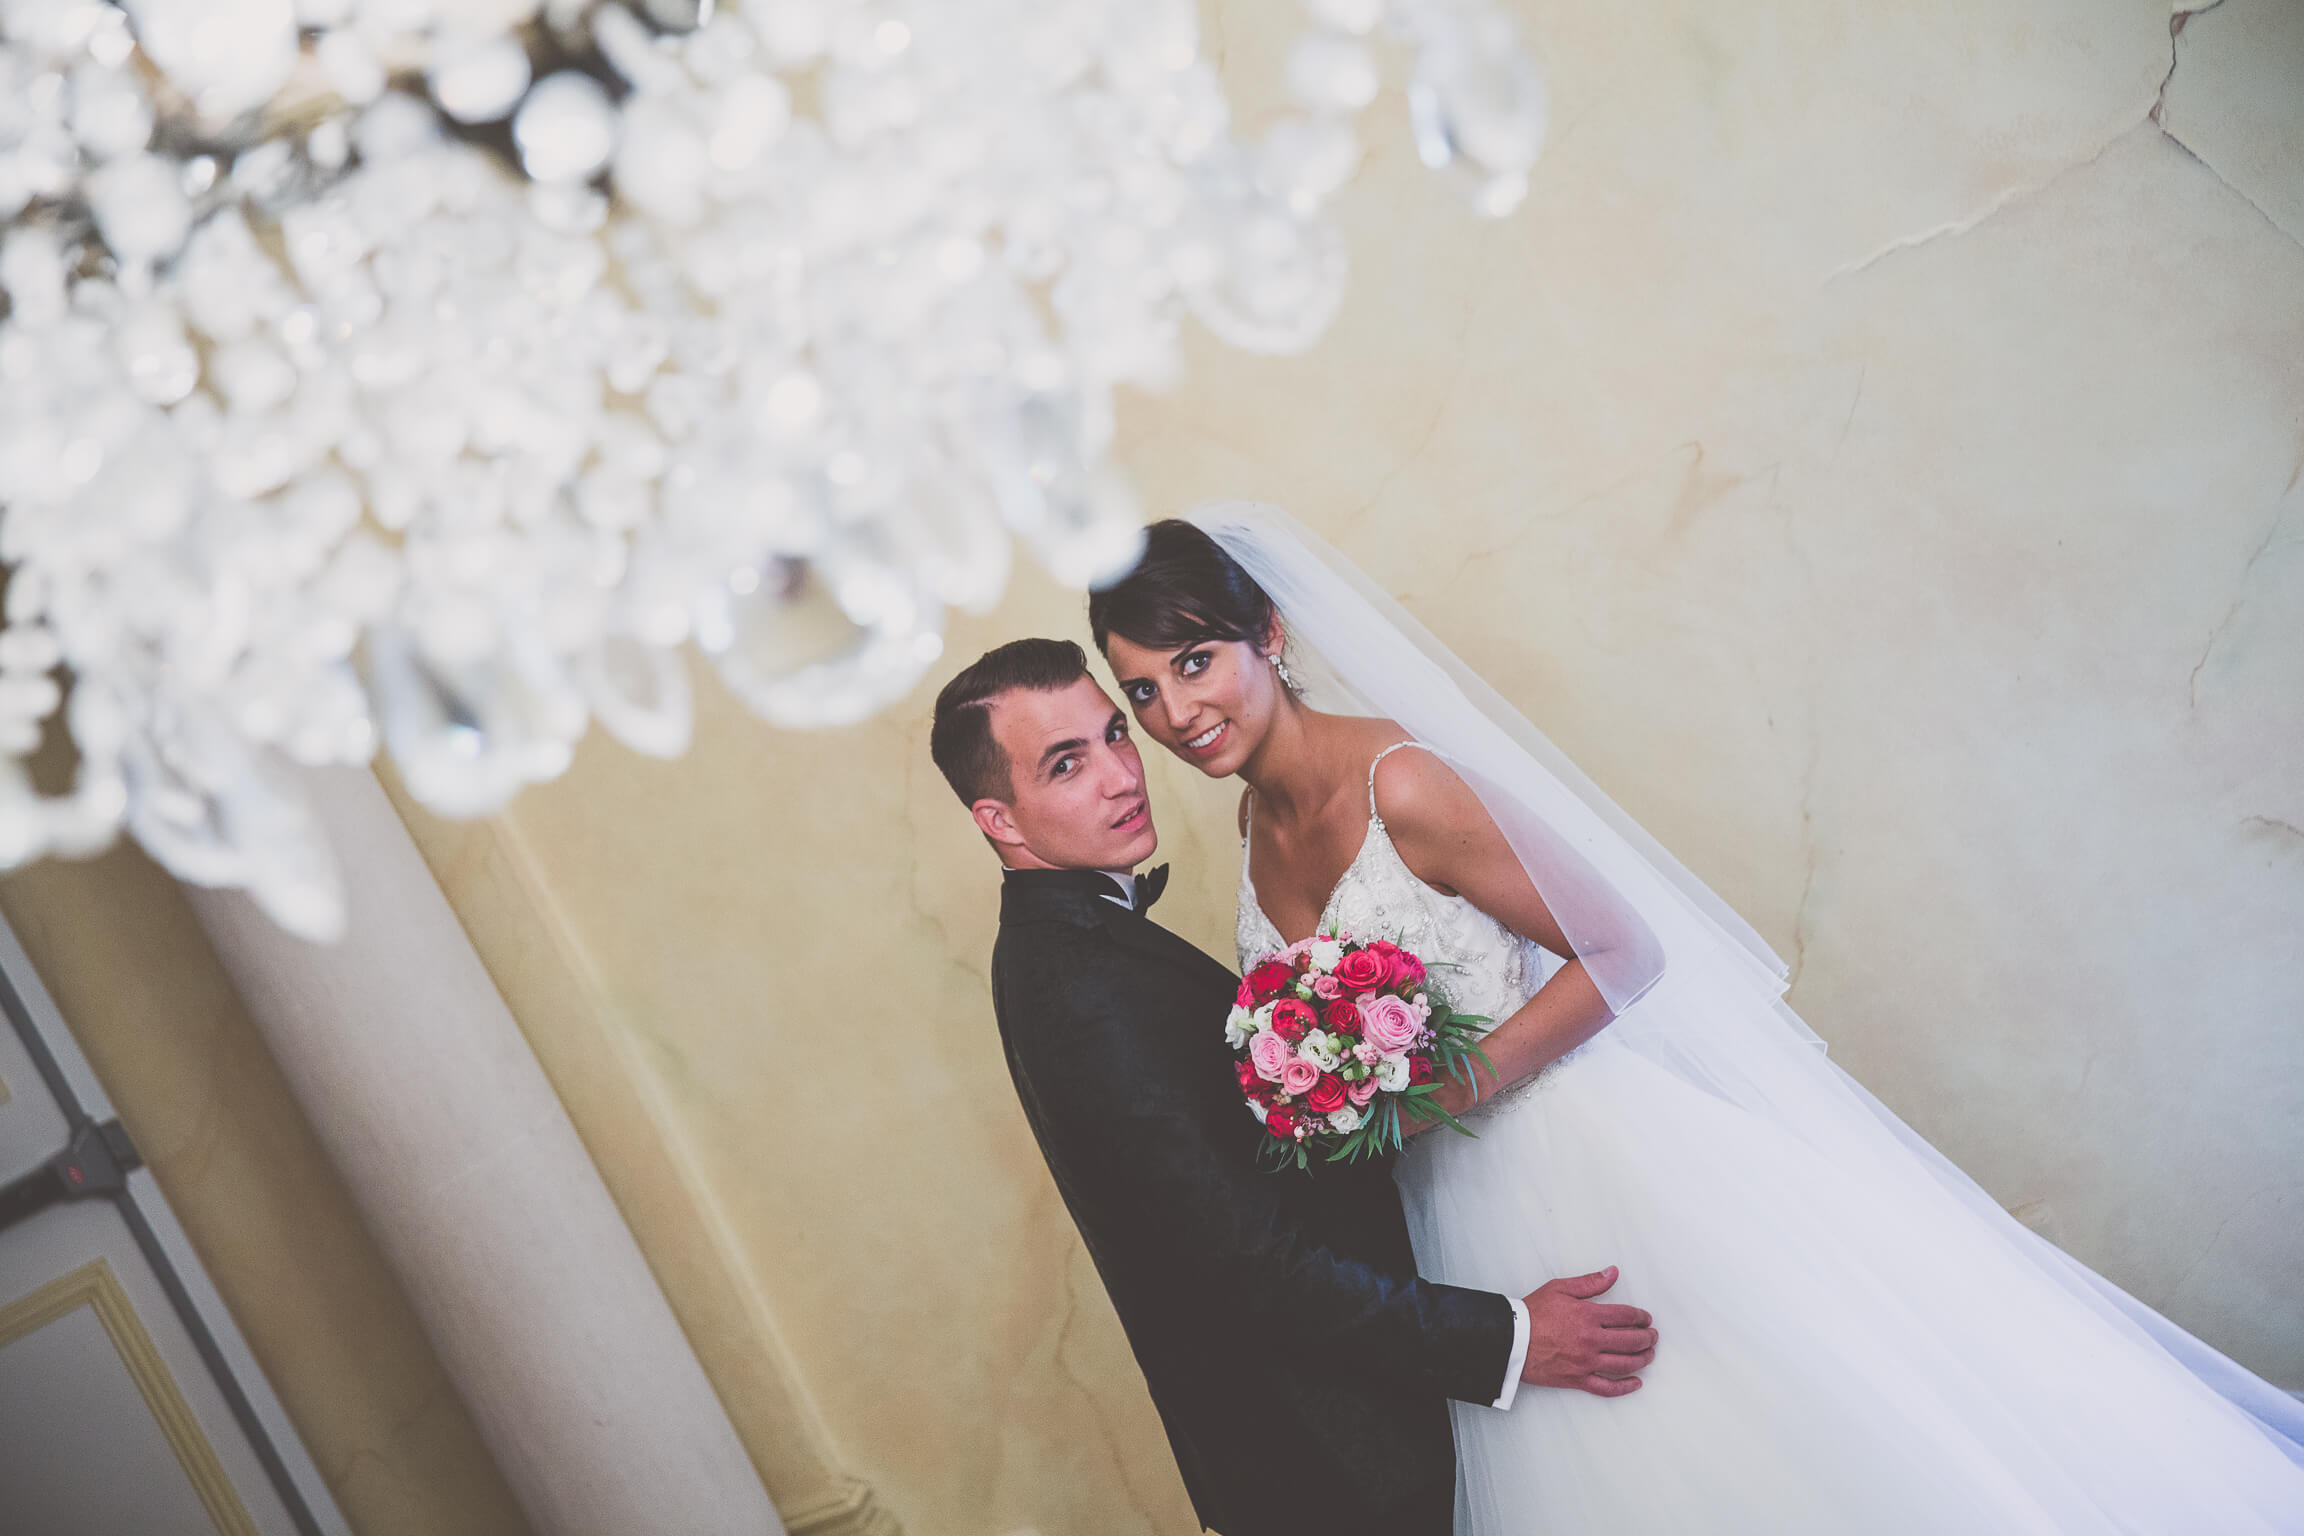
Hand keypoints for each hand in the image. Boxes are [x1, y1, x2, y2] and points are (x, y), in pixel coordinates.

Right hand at [1520, 1266, 1655, 1397]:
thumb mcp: (1560, 1288)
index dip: (1641, 1317)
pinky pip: (1607, 1387)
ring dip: (1642, 1359)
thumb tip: (1612, 1273)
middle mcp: (1591, 1340)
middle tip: (1653, 1336)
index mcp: (1588, 1315)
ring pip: (1624, 1364)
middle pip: (1631, 1340)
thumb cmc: (1533, 1313)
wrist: (1511, 1340)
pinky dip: (1625, 1387)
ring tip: (1649, 1355)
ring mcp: (1586, 1362)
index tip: (1646, 1318)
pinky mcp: (1578, 1379)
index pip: (1626, 1316)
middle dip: (1647, 1338)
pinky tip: (1636, 1383)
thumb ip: (1590, 1282)